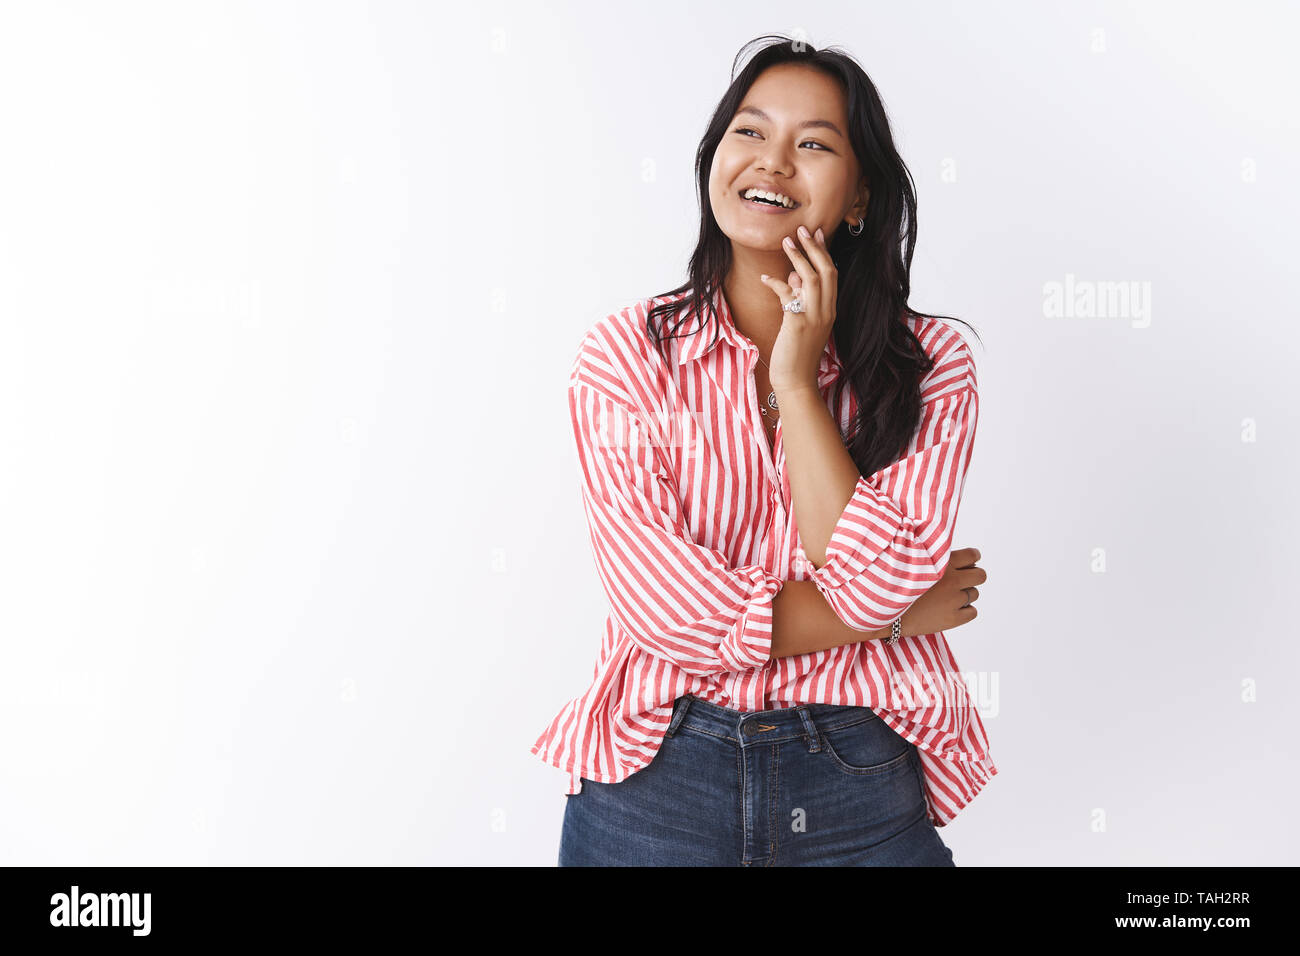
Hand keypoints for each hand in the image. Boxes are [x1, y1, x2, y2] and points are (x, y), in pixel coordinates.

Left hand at [759, 225, 836, 393]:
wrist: (796, 381)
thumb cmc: (796, 353)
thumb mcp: (801, 322)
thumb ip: (800, 298)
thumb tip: (793, 275)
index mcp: (830, 310)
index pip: (832, 274)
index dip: (824, 252)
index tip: (816, 233)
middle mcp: (826, 311)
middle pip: (826, 271)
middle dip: (814, 247)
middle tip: (801, 229)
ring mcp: (815, 318)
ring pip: (811, 278)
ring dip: (798, 257)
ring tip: (786, 240)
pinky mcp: (798, 324)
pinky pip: (789, 295)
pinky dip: (776, 284)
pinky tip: (765, 279)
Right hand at [896, 547, 984, 637]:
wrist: (883, 609)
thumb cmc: (894, 582)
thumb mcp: (913, 562)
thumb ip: (934, 558)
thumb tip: (952, 558)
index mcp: (944, 563)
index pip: (974, 555)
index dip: (972, 559)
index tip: (967, 563)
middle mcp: (953, 580)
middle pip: (980, 575)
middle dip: (972, 577)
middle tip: (960, 581)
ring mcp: (954, 600)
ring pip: (975, 594)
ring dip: (964, 594)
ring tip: (946, 597)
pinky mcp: (953, 619)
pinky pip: (973, 612)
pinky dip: (964, 611)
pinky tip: (949, 610)